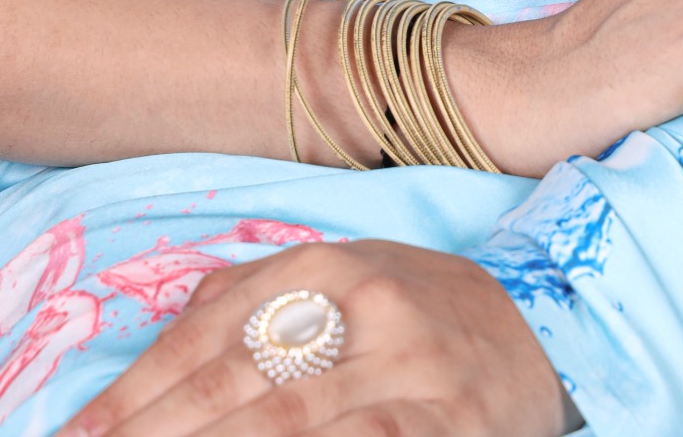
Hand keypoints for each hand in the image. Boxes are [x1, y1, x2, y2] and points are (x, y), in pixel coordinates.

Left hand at [57, 240, 576, 436]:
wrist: (546, 325)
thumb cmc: (420, 310)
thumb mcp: (342, 276)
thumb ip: (256, 295)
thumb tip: (160, 346)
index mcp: (329, 263)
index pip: (209, 335)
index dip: (136, 393)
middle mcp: (367, 304)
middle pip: (235, 385)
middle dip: (157, 432)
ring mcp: (412, 364)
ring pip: (289, 423)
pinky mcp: (451, 420)